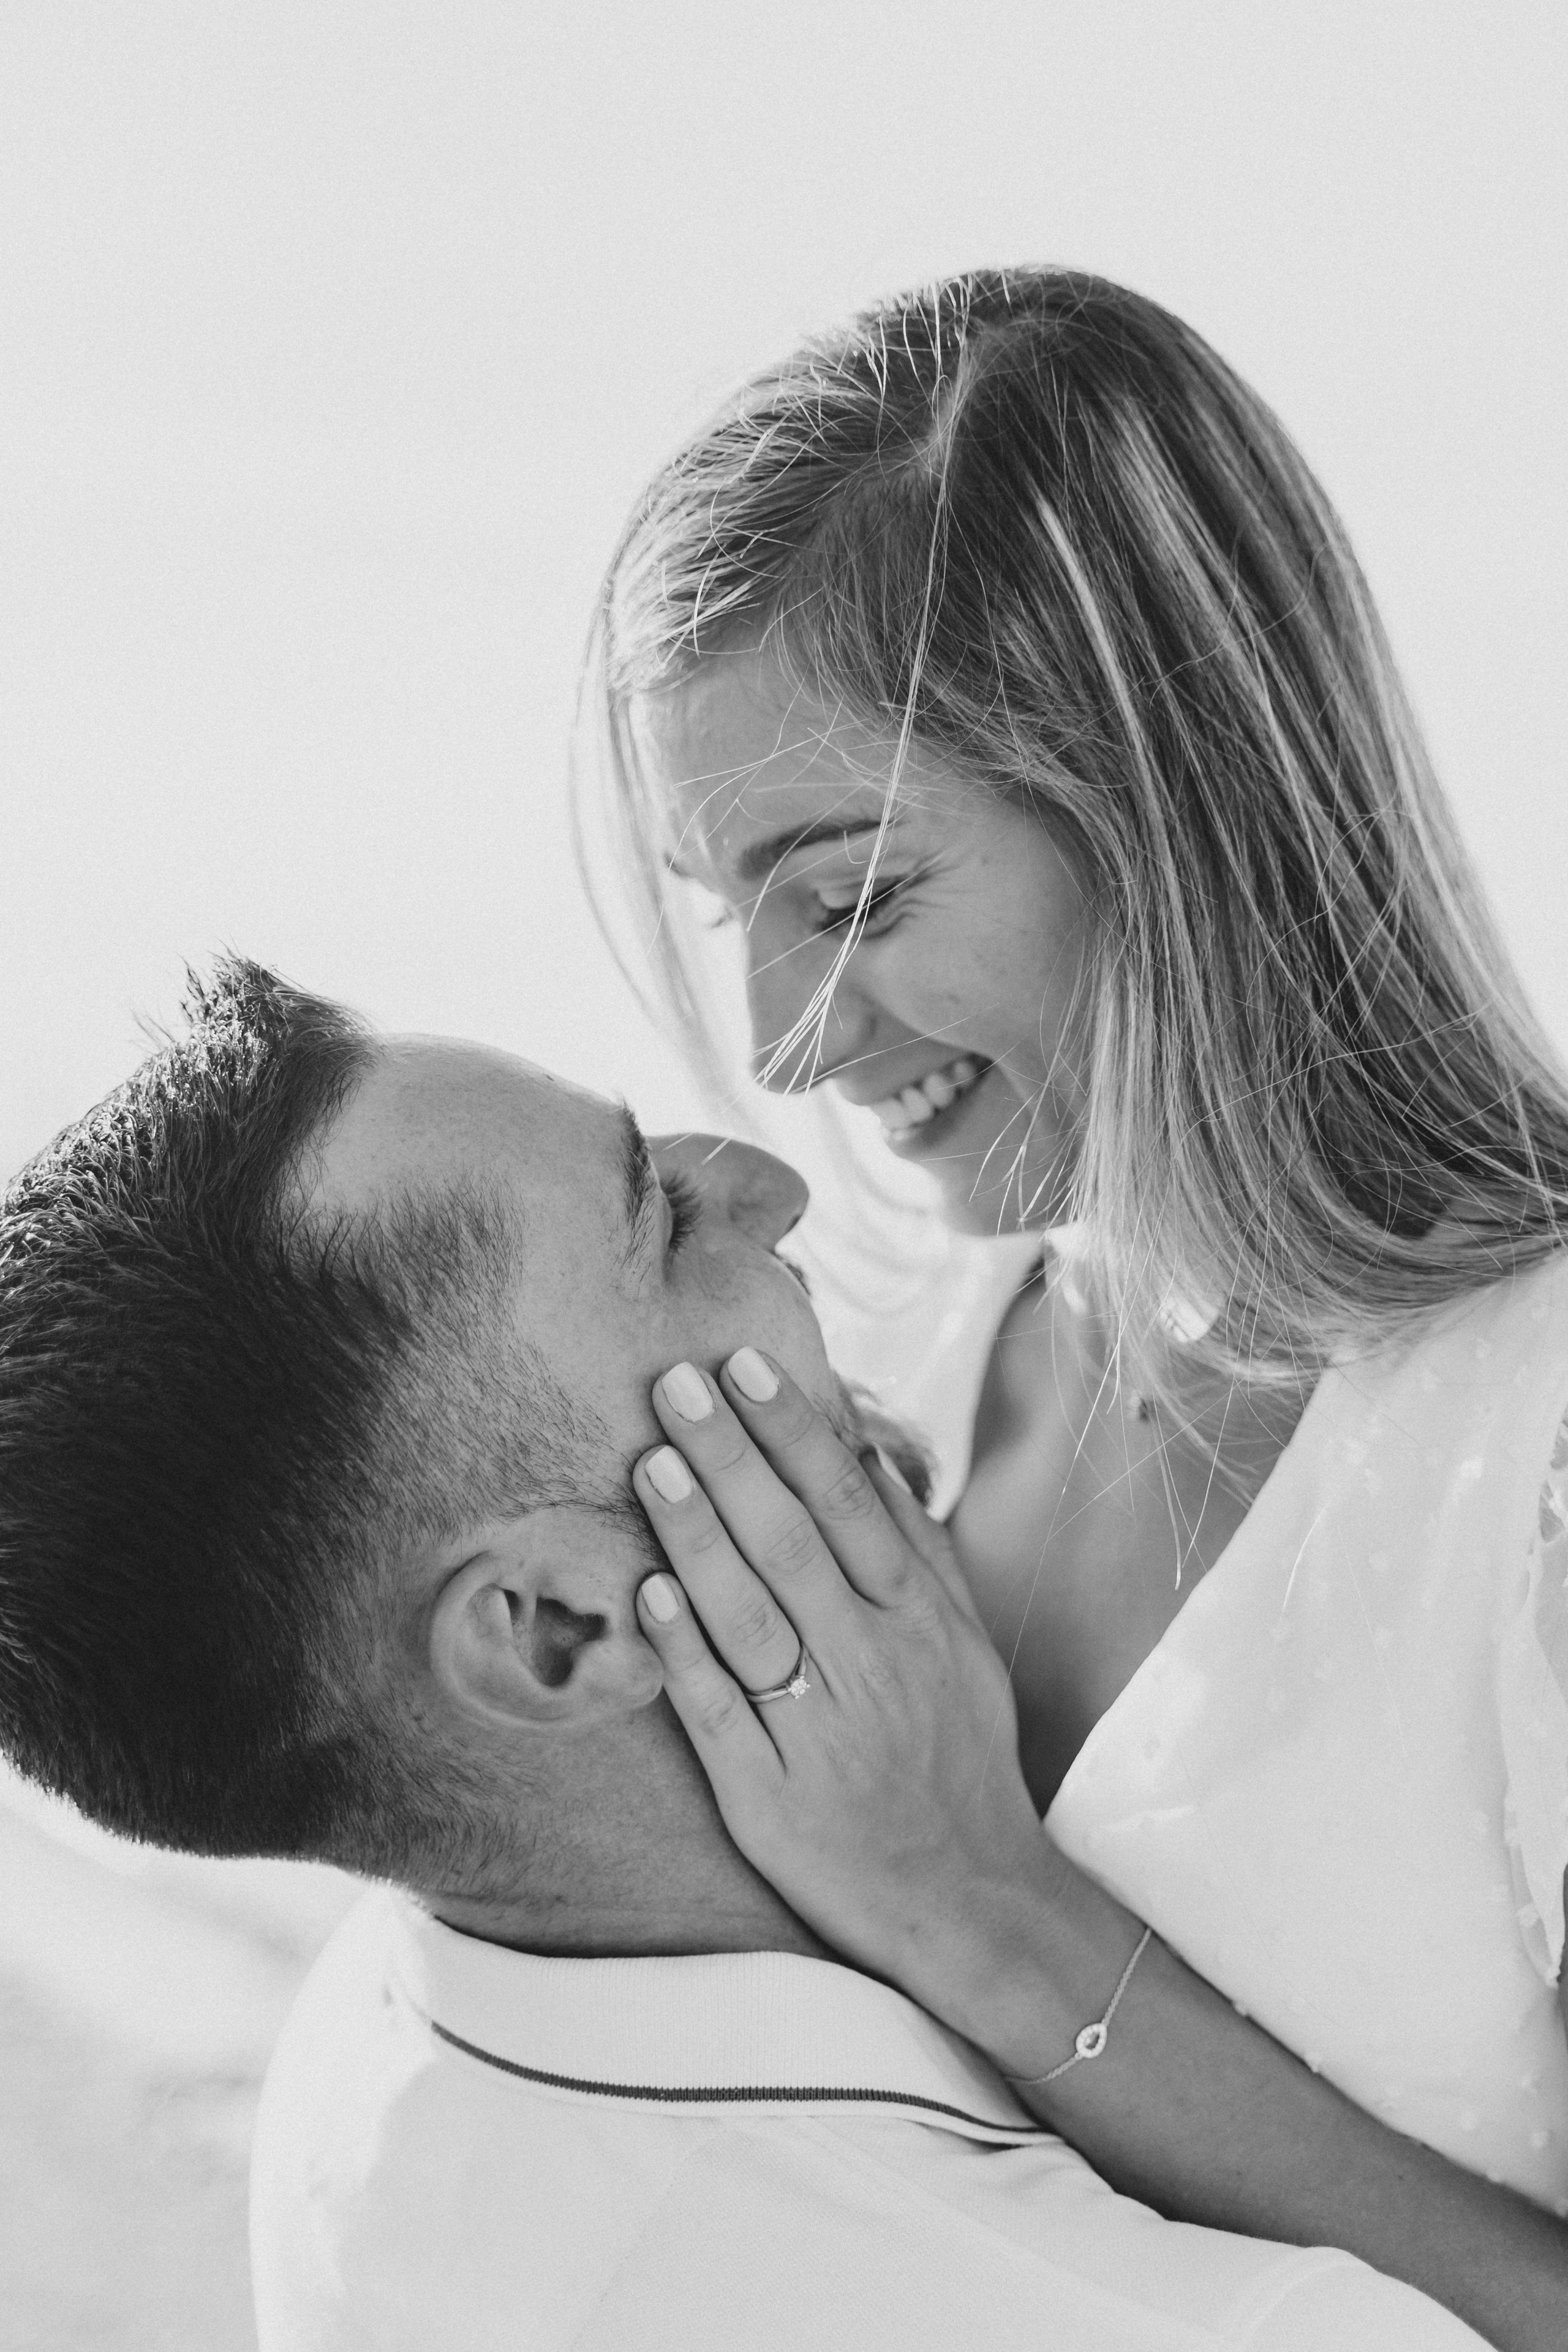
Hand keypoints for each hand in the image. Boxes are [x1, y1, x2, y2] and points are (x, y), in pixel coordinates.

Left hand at [631, 1348, 1057, 2011]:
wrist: (970, 1900)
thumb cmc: (958, 1755)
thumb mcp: (963, 1646)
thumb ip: (916, 1549)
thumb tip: (866, 1450)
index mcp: (919, 1622)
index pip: (848, 1505)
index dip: (793, 1431)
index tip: (745, 1365)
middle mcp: (872, 1666)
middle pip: (792, 1544)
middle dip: (731, 1456)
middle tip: (675, 1383)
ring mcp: (820, 1731)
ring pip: (752, 1617)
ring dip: (699, 1537)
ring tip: (653, 1464)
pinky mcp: (770, 1797)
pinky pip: (721, 1713)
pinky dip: (686, 1651)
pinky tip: (650, 1592)